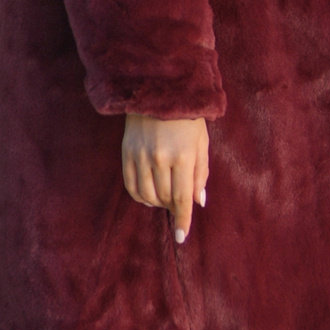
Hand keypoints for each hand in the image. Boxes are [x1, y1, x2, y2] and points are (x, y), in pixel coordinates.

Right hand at [122, 115, 208, 243]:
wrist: (159, 92)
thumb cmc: (188, 119)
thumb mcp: (202, 144)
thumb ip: (200, 175)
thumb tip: (198, 202)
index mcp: (183, 156)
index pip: (183, 198)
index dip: (183, 219)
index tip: (182, 237)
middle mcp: (160, 157)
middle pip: (165, 198)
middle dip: (173, 207)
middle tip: (178, 204)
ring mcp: (140, 155)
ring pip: (147, 195)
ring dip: (157, 203)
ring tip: (165, 197)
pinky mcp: (127, 153)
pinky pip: (131, 185)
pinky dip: (140, 196)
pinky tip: (149, 195)